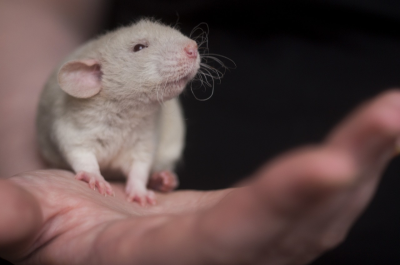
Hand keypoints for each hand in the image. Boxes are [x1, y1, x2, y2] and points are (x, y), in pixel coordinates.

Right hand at [1, 90, 399, 264]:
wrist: (90, 241)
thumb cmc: (60, 233)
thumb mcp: (33, 222)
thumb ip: (17, 218)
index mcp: (164, 261)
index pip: (232, 237)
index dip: (279, 205)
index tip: (329, 164)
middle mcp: (217, 261)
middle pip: (296, 224)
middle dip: (346, 168)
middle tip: (391, 114)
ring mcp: (244, 245)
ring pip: (317, 216)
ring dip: (359, 166)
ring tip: (390, 118)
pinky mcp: (254, 227)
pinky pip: (311, 206)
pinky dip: (346, 175)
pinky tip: (368, 145)